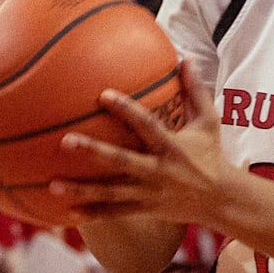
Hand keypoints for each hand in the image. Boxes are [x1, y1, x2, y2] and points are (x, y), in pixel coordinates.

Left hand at [51, 59, 233, 226]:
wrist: (220, 200)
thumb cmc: (211, 154)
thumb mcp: (208, 121)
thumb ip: (195, 90)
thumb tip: (185, 57)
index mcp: (171, 147)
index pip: (147, 125)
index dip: (126, 110)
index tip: (103, 94)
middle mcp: (158, 171)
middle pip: (120, 161)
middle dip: (93, 152)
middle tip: (65, 141)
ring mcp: (149, 193)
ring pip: (111, 193)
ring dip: (82, 190)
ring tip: (53, 185)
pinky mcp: (144, 209)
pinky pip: (114, 213)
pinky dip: (92, 214)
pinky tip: (66, 215)